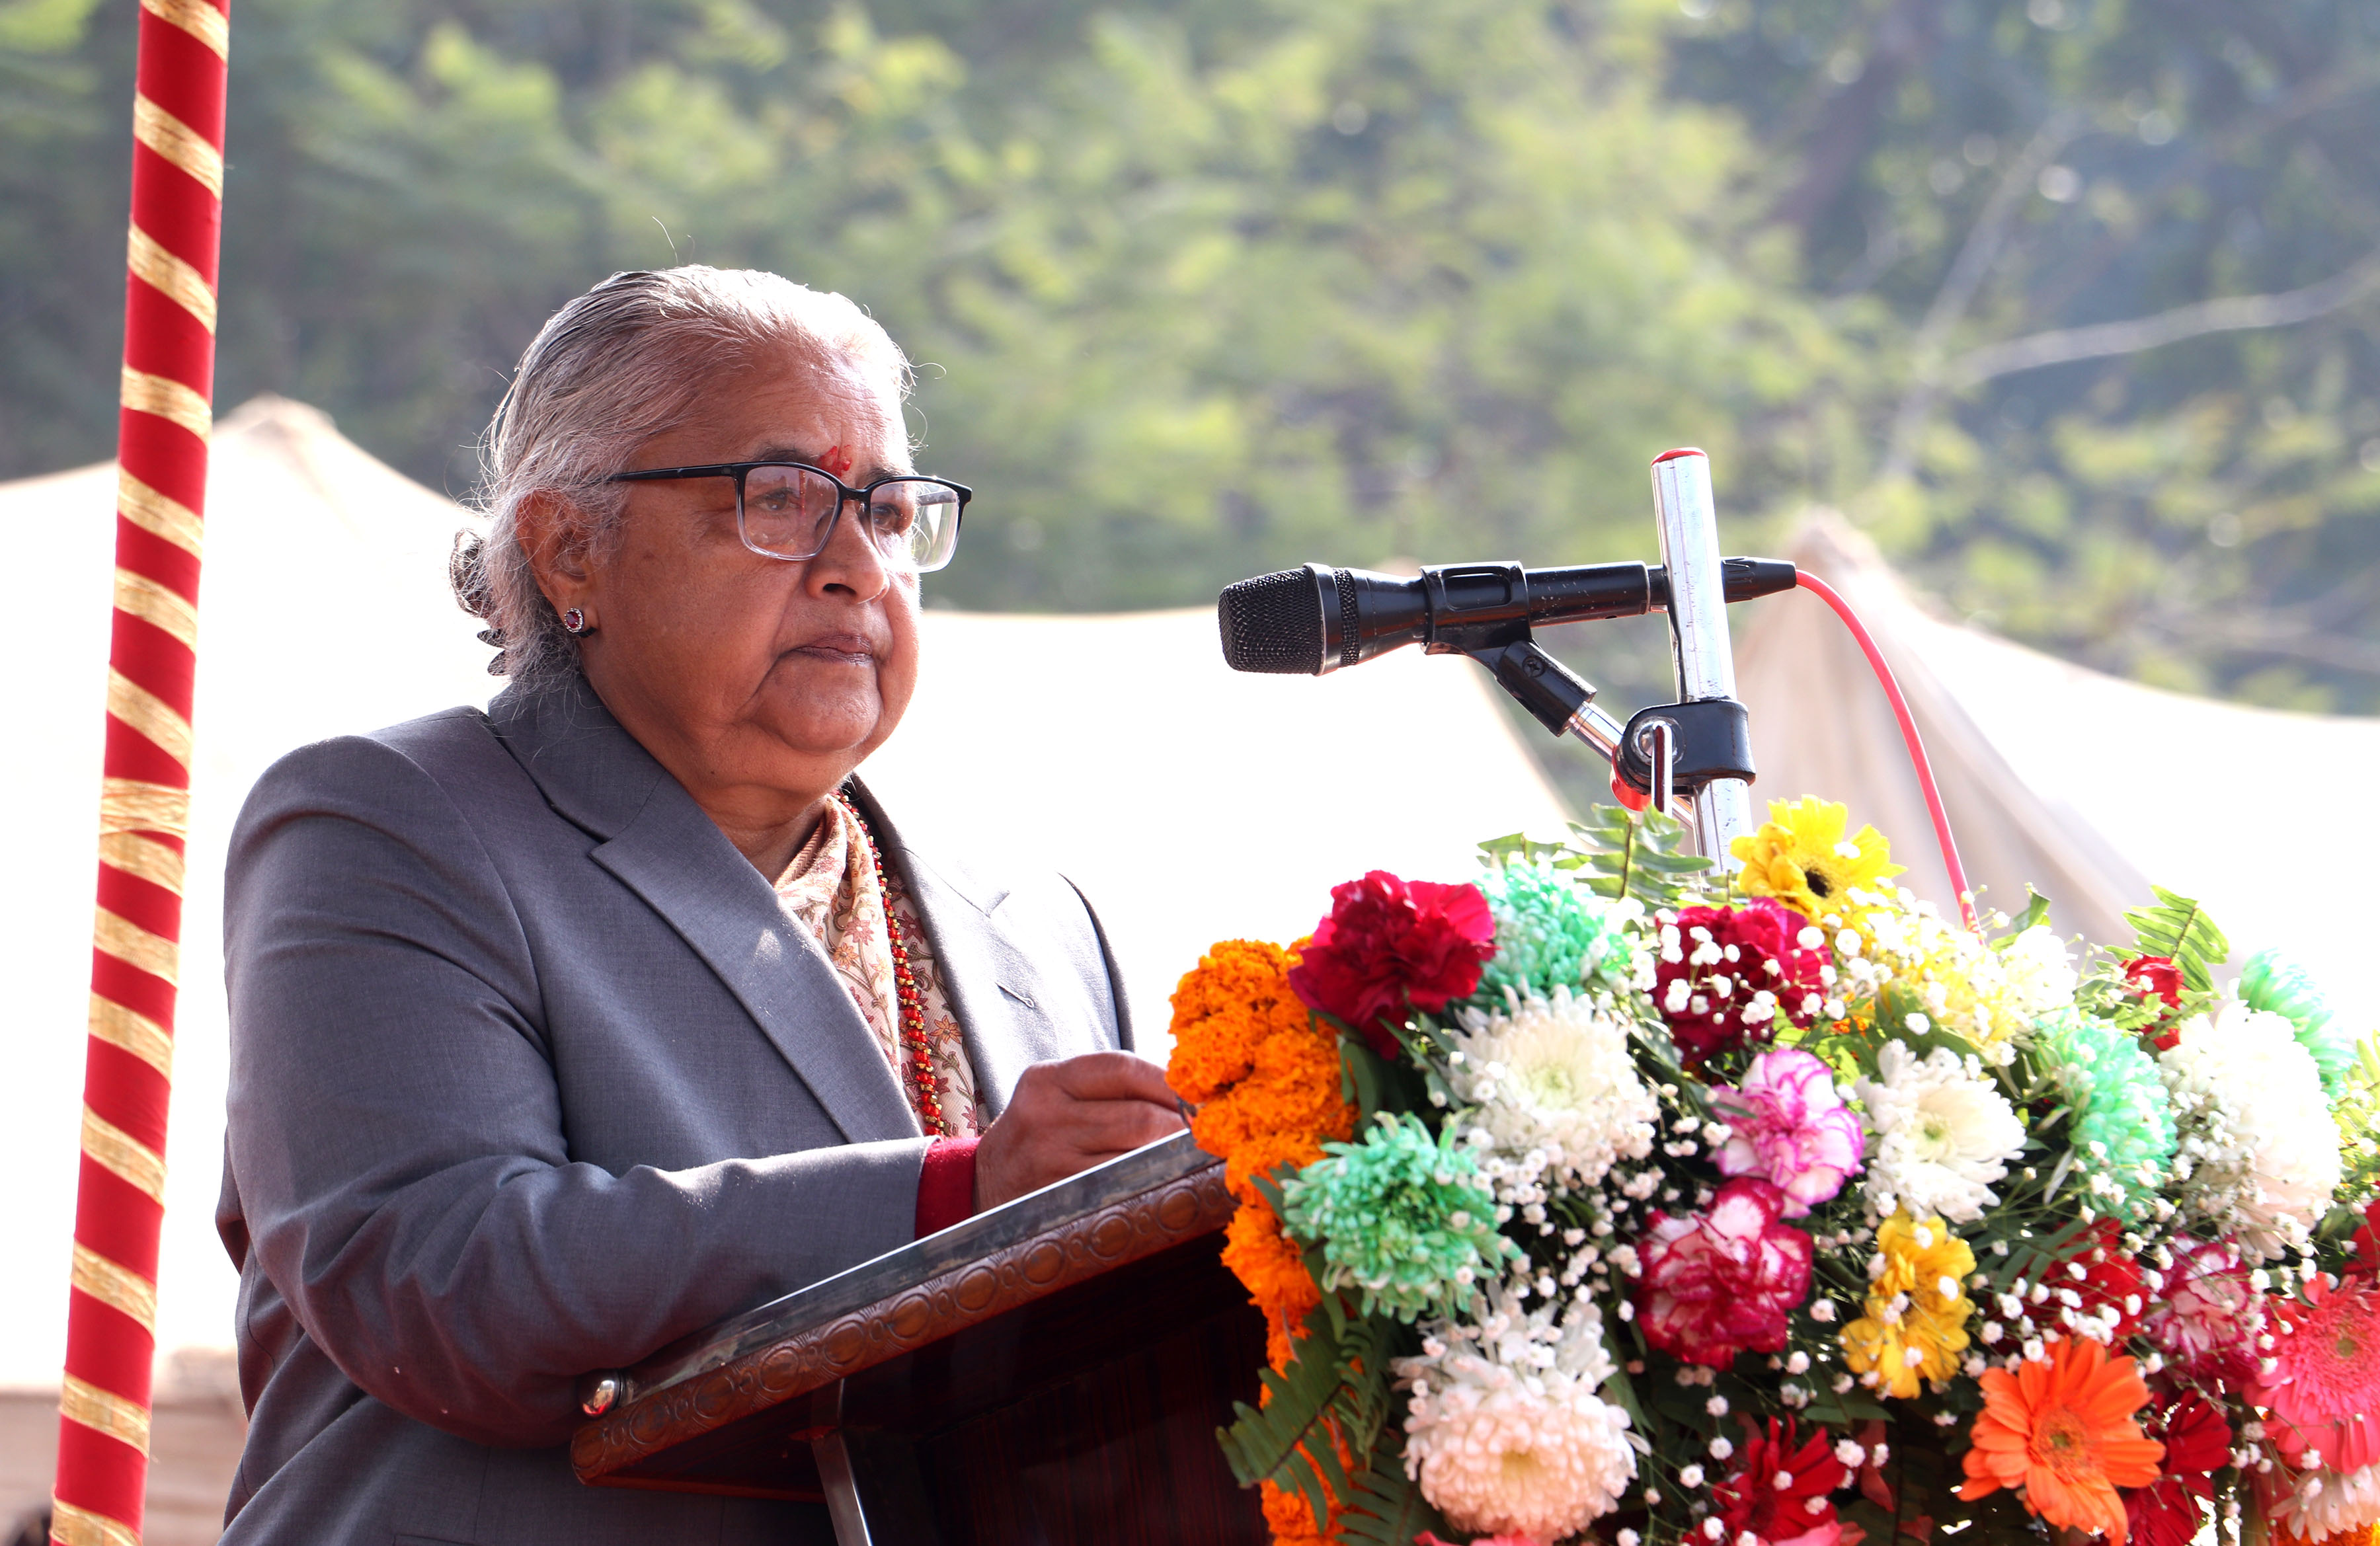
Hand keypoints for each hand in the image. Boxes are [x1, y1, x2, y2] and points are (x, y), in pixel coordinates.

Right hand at [973, 1052, 1186, 1209]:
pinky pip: (1121, 1185)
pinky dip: (1152, 1180)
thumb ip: (1109, 1091)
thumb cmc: (1040, 1137)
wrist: (981, 1187)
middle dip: (1183, 1126)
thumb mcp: (1058, 1099)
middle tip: (1211, 1135)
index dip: (1170, 1082)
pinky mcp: (1059, 1196)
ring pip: (1134, 1152)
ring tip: (1198, 1157)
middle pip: (1138, 1115)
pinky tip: (1168, 1180)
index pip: (1123, 1068)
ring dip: (1174, 1156)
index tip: (1199, 1097)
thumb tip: (1189, 1094)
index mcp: (1047, 1079)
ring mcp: (1050, 1158)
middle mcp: (1044, 1114)